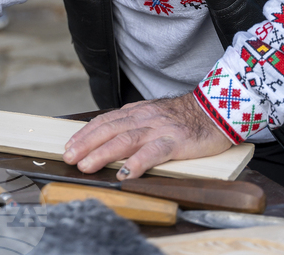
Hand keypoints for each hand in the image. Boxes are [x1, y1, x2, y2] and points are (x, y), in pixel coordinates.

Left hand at [63, 94, 232, 178]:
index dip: (85, 134)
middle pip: (109, 130)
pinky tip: (125, 173)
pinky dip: (137, 162)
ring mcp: (159, 130)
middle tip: (69, 158)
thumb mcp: (152, 115)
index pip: (104, 121)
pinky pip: (154, 152)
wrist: (214, 110)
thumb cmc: (183, 117)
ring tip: (87, 166)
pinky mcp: (175, 142)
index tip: (69, 146)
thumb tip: (108, 135)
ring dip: (103, 153)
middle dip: (86, 144)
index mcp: (136, 113)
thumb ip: (132, 123)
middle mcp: (143, 119)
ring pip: (125, 140)